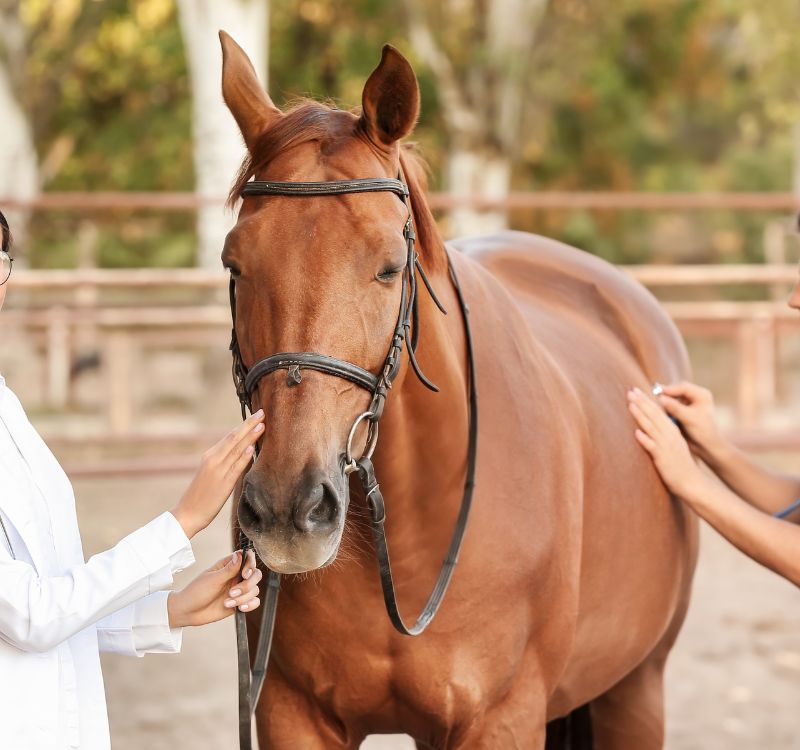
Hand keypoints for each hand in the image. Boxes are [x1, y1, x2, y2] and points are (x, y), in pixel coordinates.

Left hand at [167, 549, 262, 627]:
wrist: (188, 612)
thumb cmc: (196, 592)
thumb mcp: (212, 579)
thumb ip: (229, 569)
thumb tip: (240, 554)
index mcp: (229, 566)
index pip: (248, 558)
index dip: (250, 564)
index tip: (244, 574)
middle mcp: (236, 576)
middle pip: (255, 575)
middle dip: (247, 585)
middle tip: (232, 592)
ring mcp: (238, 590)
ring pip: (254, 589)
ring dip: (243, 597)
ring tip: (227, 602)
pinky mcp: (239, 602)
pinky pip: (254, 602)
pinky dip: (250, 605)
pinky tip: (240, 608)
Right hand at [171, 411, 264, 537]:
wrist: (187, 513)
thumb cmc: (201, 495)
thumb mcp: (212, 473)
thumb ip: (226, 461)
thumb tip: (244, 451)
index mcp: (210, 455)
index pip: (230, 436)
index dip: (244, 425)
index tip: (256, 415)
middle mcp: (213, 459)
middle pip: (233, 438)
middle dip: (249, 424)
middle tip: (262, 412)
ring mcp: (218, 470)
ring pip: (236, 449)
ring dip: (250, 436)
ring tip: (262, 425)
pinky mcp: (223, 483)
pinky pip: (235, 467)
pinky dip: (243, 456)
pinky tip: (252, 448)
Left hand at [628, 387, 703, 497]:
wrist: (692, 482)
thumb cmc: (680, 465)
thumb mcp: (673, 445)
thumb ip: (662, 435)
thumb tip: (649, 427)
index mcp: (672, 431)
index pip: (658, 412)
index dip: (647, 401)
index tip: (636, 391)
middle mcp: (670, 436)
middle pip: (654, 415)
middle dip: (642, 402)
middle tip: (630, 391)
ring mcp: (666, 446)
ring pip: (651, 427)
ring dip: (641, 415)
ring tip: (630, 405)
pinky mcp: (663, 458)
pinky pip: (653, 447)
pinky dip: (645, 439)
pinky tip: (636, 433)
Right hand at [655, 381, 721, 457]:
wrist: (706, 445)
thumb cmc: (703, 432)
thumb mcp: (689, 419)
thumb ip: (675, 408)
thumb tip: (660, 398)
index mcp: (702, 395)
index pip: (683, 387)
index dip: (669, 389)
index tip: (656, 392)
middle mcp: (696, 396)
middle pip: (677, 390)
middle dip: (665, 394)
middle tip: (652, 397)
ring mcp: (689, 402)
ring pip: (673, 397)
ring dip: (664, 400)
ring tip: (653, 403)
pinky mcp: (683, 409)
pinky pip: (672, 404)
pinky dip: (665, 406)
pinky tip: (658, 410)